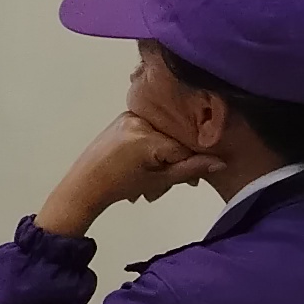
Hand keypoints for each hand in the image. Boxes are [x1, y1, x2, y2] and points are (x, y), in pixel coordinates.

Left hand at [36, 112, 216, 232]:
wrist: (84, 185)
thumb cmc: (117, 186)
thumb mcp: (157, 182)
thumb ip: (189, 170)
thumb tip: (219, 163)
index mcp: (146, 137)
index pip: (184, 146)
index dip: (191, 163)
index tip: (191, 181)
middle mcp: (138, 121)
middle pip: (174, 137)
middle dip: (175, 161)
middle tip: (168, 182)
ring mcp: (130, 116)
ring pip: (163, 133)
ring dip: (163, 154)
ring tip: (150, 175)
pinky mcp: (124, 117)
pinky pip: (150, 127)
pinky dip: (153, 144)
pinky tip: (144, 161)